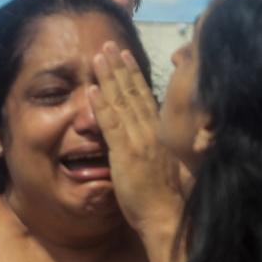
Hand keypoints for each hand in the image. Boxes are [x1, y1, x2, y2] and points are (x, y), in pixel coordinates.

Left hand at [90, 41, 189, 237]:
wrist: (165, 215)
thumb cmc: (168, 198)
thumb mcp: (170, 166)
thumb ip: (161, 148)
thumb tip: (157, 141)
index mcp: (161, 134)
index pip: (146, 97)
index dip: (135, 75)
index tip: (126, 57)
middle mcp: (151, 131)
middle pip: (133, 93)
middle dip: (120, 67)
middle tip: (109, 45)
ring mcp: (138, 140)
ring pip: (122, 102)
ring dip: (108, 78)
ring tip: (98, 57)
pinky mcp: (125, 153)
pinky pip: (111, 124)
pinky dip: (100, 105)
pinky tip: (91, 89)